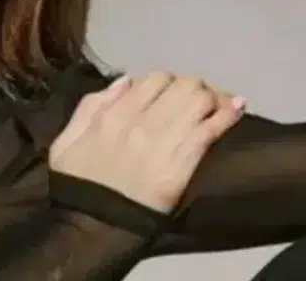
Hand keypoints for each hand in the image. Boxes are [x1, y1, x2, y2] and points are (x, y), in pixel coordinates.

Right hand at [48, 71, 245, 214]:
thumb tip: (126, 81)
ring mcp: (165, 139)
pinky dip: (228, 114)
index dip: (168, 83)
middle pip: (183, 85)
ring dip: (213, 98)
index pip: (153, 80)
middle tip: (198, 101)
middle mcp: (141, 119)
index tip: (171, 95)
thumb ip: (92, 105)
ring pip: (200, 100)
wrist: (96, 225)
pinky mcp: (185, 160)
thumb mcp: (67, 140)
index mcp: (114, 113)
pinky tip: (238, 109)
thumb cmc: (80, 184)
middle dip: (194, 88)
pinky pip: (211, 128)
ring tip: (219, 105)